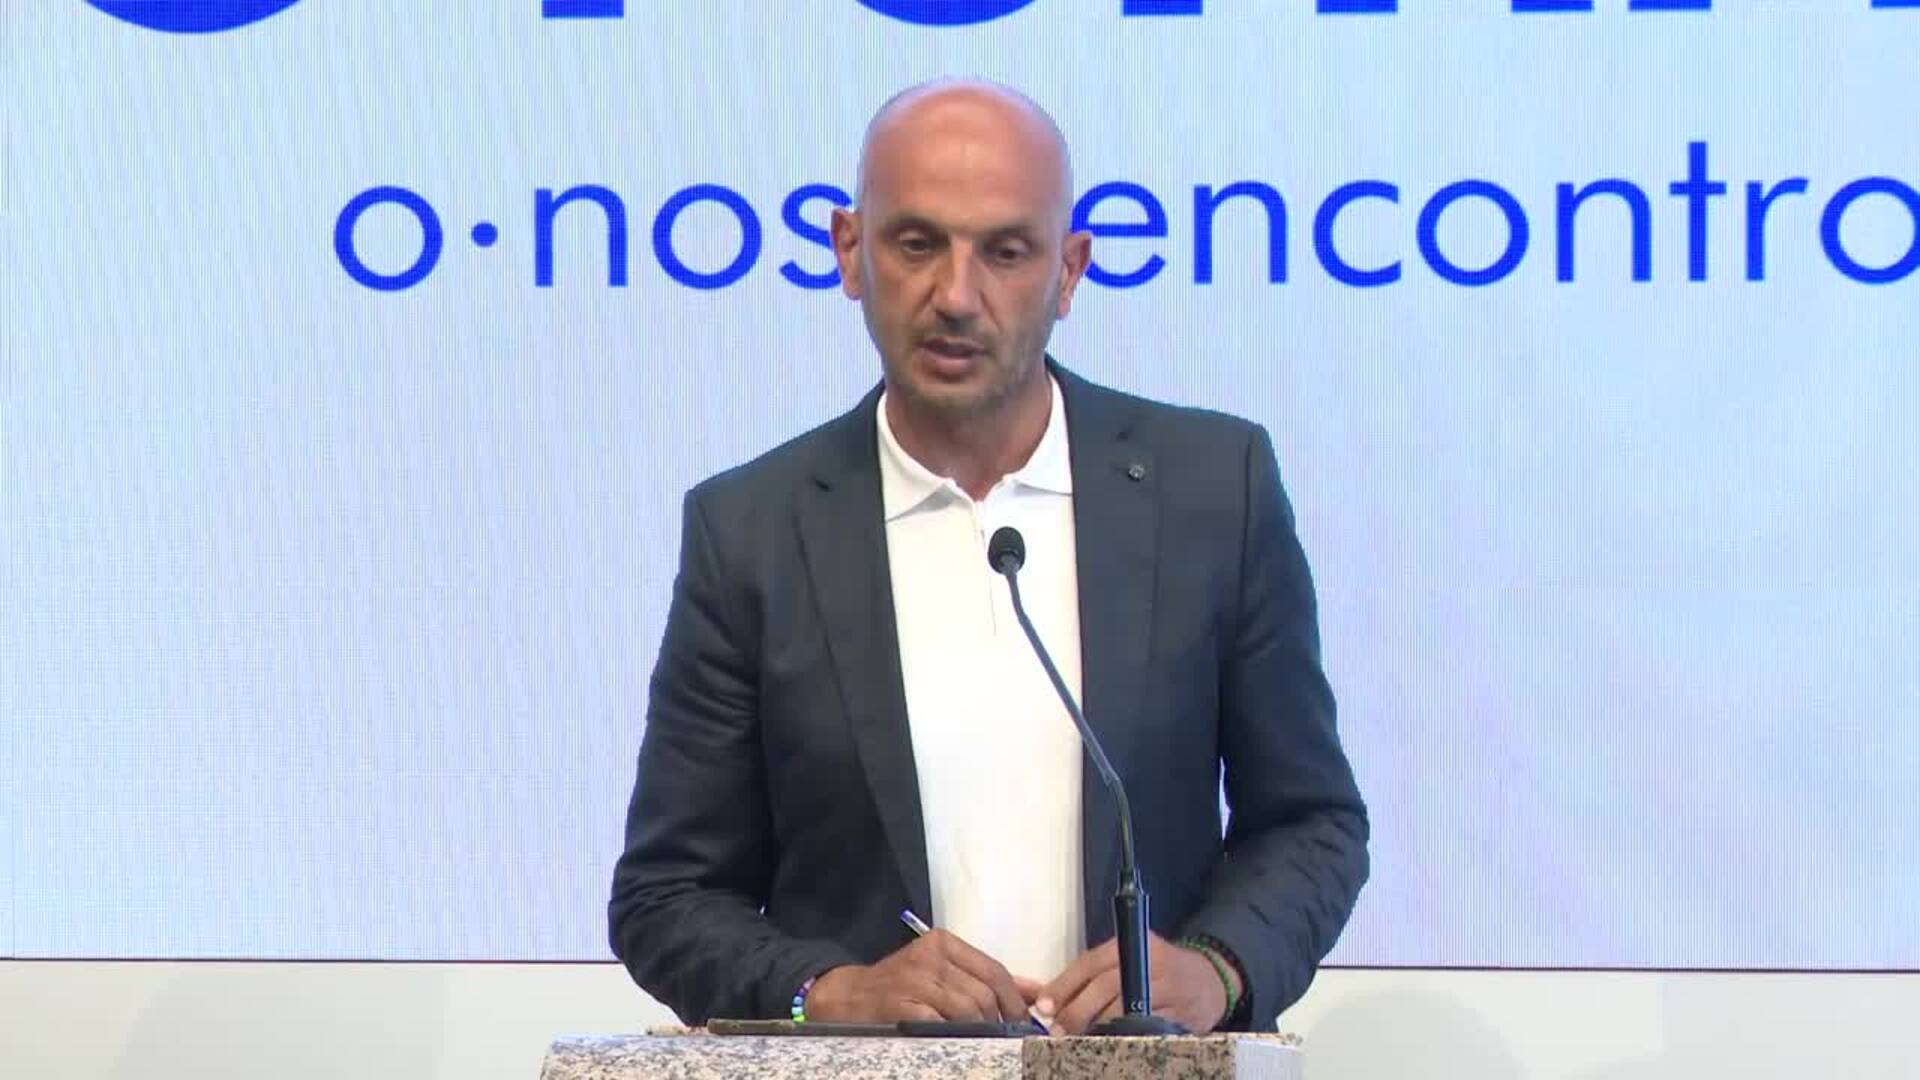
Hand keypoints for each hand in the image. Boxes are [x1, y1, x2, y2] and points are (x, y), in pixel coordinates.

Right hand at [805, 929, 1033, 1022]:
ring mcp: (914, 980)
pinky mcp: (901, 1005)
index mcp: (942, 943)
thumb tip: (1035, 991)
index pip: (993, 969)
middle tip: (1004, 1039)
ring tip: (981, 1043)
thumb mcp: (941, 972)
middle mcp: (930, 956)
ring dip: (981, 1032)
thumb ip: (984, 978)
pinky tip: (957, 1045)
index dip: (1014, 1000)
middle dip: (1000, 1021)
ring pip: (968, 1010)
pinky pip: (942, 1025)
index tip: (1025, 1022)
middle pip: (984, 992)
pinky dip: (956, 1037)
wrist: (845, 998)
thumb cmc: (899, 987)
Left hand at [1035, 932, 1232, 1034]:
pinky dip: (1126, 1037)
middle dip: (1077, 1010)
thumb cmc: (1158, 968)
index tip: (1044, 1006)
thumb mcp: (1130, 957)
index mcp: (1133, 943)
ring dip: (1097, 1028)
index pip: (1091, 963)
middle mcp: (1152, 962)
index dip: (1064, 985)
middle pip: (1106, 987)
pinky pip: (1147, 1028)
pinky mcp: (1181, 1014)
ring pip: (1125, 1010)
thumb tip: (1044, 995)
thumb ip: (1092, 973)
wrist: (1210, 980)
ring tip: (1078, 1039)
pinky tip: (1110, 1043)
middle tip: (1057, 1030)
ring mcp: (1169, 989)